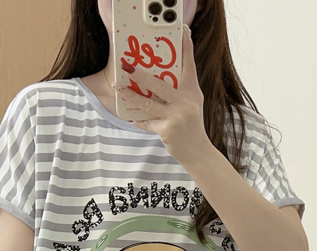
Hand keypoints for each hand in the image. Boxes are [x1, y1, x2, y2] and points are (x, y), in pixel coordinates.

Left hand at [118, 25, 213, 167]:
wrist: (198, 152)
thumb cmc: (192, 126)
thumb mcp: (191, 104)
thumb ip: (179, 91)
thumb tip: (158, 77)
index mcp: (192, 92)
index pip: (189, 67)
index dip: (186, 49)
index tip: (183, 33)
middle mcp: (185, 102)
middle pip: (159, 84)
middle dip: (141, 75)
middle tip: (127, 66)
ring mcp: (176, 116)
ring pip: (148, 103)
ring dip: (130, 95)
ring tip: (118, 88)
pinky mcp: (167, 130)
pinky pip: (147, 122)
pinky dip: (138, 120)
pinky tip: (130, 117)